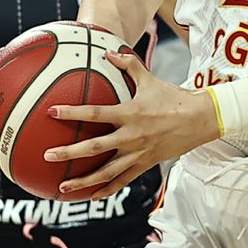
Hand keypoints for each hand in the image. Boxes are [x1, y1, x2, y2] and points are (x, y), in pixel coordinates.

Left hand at [45, 51, 218, 197]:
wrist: (200, 119)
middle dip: (68, 153)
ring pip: (106, 171)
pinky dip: (107, 189)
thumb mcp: (150, 79)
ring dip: (83, 180)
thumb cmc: (174, 98)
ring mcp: (138, 153)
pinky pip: (123, 180)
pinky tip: (92, 196)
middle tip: (47, 156)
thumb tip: (109, 52)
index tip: (51, 112)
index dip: (72, 112)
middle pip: (94, 148)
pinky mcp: (145, 164)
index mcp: (129, 113)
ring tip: (62, 187)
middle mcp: (131, 136)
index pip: (95, 113)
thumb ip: (128, 65)